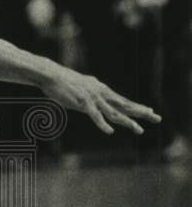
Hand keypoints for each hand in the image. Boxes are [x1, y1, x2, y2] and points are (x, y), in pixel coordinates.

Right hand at [40, 65, 160, 134]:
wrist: (51, 74)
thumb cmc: (63, 82)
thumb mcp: (81, 87)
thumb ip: (89, 94)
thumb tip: (92, 97)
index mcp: (101, 90)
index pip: (122, 100)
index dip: (136, 106)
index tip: (149, 111)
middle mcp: (101, 93)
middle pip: (124, 105)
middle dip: (141, 112)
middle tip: (157, 118)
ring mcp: (93, 98)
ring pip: (114, 112)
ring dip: (127, 122)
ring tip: (139, 129)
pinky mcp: (82, 102)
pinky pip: (94, 115)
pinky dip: (102, 124)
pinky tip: (109, 131)